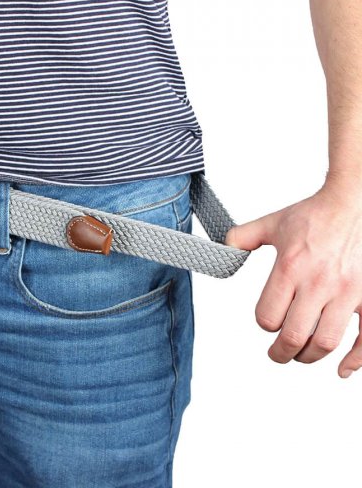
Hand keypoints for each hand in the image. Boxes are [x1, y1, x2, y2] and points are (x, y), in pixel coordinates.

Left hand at [224, 180, 361, 377]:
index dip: (264, 324)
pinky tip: (343, 369)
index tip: (267, 322)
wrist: (353, 202)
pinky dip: (356, 360)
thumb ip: (243, 237)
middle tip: (277, 354)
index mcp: (290, 267)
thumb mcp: (271, 223)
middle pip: (294, 336)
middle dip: (281, 352)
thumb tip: (223, 249)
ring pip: (325, 342)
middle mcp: (318, 282)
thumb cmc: (314, 215)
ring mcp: (347, 292)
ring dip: (309, 356)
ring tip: (301, 355)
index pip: (268, 316)